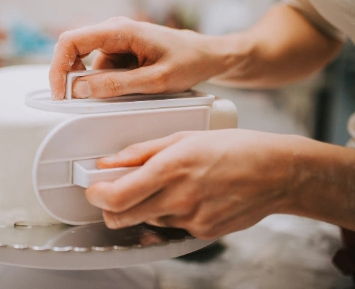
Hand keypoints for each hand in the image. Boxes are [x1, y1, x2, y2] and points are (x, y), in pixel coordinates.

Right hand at [49, 17, 231, 99]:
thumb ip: (116, 85)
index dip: (58, 67)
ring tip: (129, 91)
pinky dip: (106, 82)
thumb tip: (81, 89)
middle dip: (73, 78)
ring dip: (95, 83)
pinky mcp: (120, 51)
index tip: (60, 92)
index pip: (71, 41)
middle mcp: (113, 30)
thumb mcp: (155, 80)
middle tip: (82, 100)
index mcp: (120, 30)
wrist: (208, 55)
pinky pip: (101, 68)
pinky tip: (131, 86)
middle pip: (74, 50)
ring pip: (88, 64)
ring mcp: (116, 40)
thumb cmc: (189, 60)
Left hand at [85, 129, 297, 238]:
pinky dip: (169, 213)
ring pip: (146, 221)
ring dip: (142, 208)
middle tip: (112, 192)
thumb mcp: (183, 137)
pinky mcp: (203, 232)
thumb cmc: (235, 148)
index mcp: (171, 169)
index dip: (97, 196)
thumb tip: (110, 161)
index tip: (93, 188)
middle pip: (123, 217)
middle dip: (110, 207)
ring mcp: (191, 219)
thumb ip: (141, 151)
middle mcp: (179, 198)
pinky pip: (171, 226)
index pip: (118, 196)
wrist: (277, 172)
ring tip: (164, 186)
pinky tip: (187, 196)